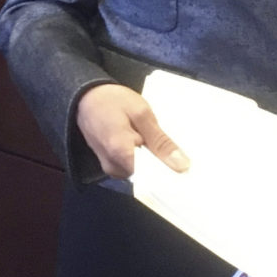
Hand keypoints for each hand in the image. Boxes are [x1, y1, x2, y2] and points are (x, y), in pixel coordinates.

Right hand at [73, 82, 189, 178]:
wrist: (85, 97)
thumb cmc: (112, 101)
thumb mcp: (141, 113)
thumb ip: (160, 141)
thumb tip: (182, 166)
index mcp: (122, 154)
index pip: (154, 179)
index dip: (174, 175)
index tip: (191, 172)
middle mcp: (114, 168)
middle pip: (148, 179)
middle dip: (166, 169)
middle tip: (184, 156)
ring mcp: (110, 169)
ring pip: (142, 175)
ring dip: (155, 164)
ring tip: (168, 148)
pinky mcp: (110, 166)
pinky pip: (134, 169)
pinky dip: (145, 162)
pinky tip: (153, 149)